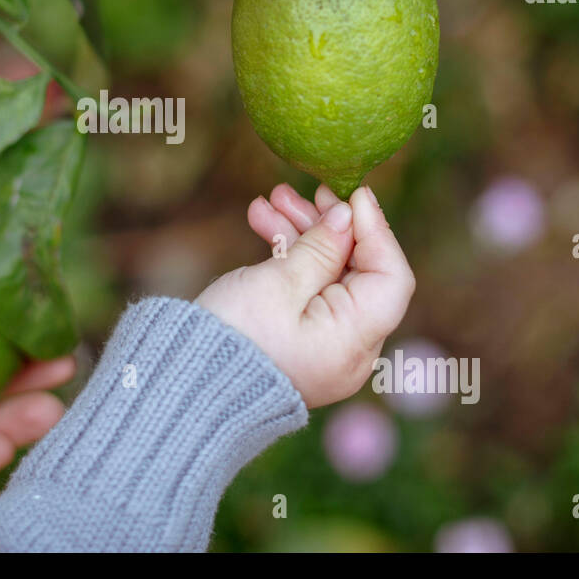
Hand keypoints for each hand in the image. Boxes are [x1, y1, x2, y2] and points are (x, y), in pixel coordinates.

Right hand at [196, 182, 414, 407]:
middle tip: (304, 192)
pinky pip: (308, 295)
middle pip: (358, 273)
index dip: (375, 230)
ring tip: (268, 202)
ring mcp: (326, 348)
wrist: (187, 387)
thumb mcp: (277, 283)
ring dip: (303, 237)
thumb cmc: (233, 338)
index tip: (351, 195)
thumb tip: (347, 218)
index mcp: (354, 340)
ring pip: (329, 278)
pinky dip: (290, 262)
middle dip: (330, 227)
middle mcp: (350, 350)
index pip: (391, 277)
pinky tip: (263, 226)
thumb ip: (320, 248)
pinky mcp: (301, 343)